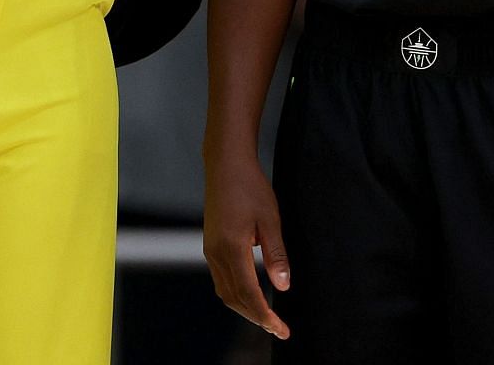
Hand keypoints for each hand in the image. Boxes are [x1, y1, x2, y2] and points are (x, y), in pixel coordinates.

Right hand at [203, 156, 290, 339]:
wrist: (226, 164)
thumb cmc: (250, 187)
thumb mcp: (271, 219)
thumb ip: (276, 255)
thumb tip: (283, 286)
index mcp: (231, 248)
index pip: (249, 293)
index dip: (265, 315)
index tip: (281, 329)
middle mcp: (216, 253)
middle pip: (234, 298)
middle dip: (256, 317)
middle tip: (278, 329)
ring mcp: (210, 250)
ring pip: (225, 292)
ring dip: (245, 308)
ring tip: (266, 317)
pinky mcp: (210, 245)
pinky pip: (221, 279)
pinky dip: (236, 294)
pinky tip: (250, 294)